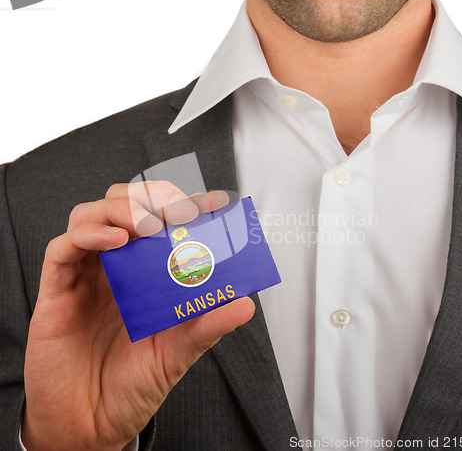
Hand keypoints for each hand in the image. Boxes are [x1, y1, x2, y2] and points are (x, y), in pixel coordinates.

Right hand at [22, 182, 254, 450]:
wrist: (92, 422)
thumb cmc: (133, 383)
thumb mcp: (179, 351)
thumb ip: (208, 325)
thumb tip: (245, 304)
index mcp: (145, 273)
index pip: (164, 222)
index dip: (188, 205)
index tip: (215, 201)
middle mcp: (116, 266)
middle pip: (125, 205)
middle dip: (152, 197)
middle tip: (178, 210)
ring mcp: (86, 274)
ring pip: (91, 214)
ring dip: (122, 208)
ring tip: (148, 225)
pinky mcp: (57, 290)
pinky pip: (63, 248)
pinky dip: (88, 235)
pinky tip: (115, 241)